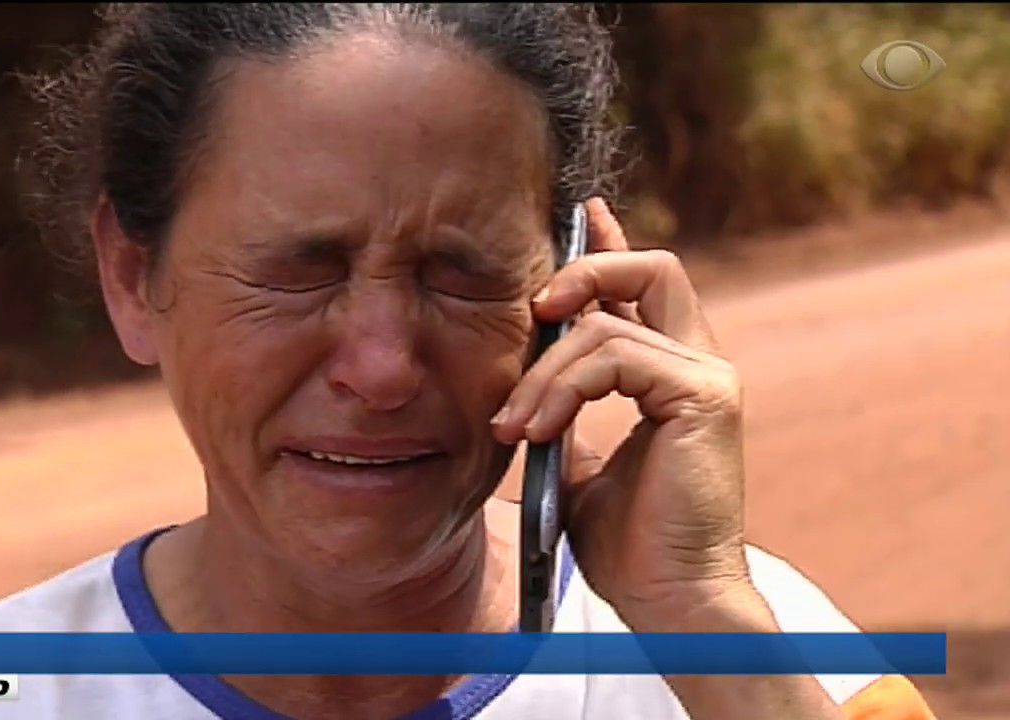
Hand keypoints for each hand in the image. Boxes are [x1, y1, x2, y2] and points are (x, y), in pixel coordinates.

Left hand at [491, 197, 754, 627]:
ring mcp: (708, 377)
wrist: (668, 598)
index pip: (645, 287)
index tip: (582, 214)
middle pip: (652, 269)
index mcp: (671, 375)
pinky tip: (538, 430)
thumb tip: (531, 390)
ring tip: (514, 425)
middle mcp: (698, 366)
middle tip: (535, 306)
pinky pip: (616, 358)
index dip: (611, 248)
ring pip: (610, 326)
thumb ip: (570, 416)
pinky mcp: (705, 396)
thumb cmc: (629, 545)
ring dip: (544, 373)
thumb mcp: (583, 466)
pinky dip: (564, 390)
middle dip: (585, 270)